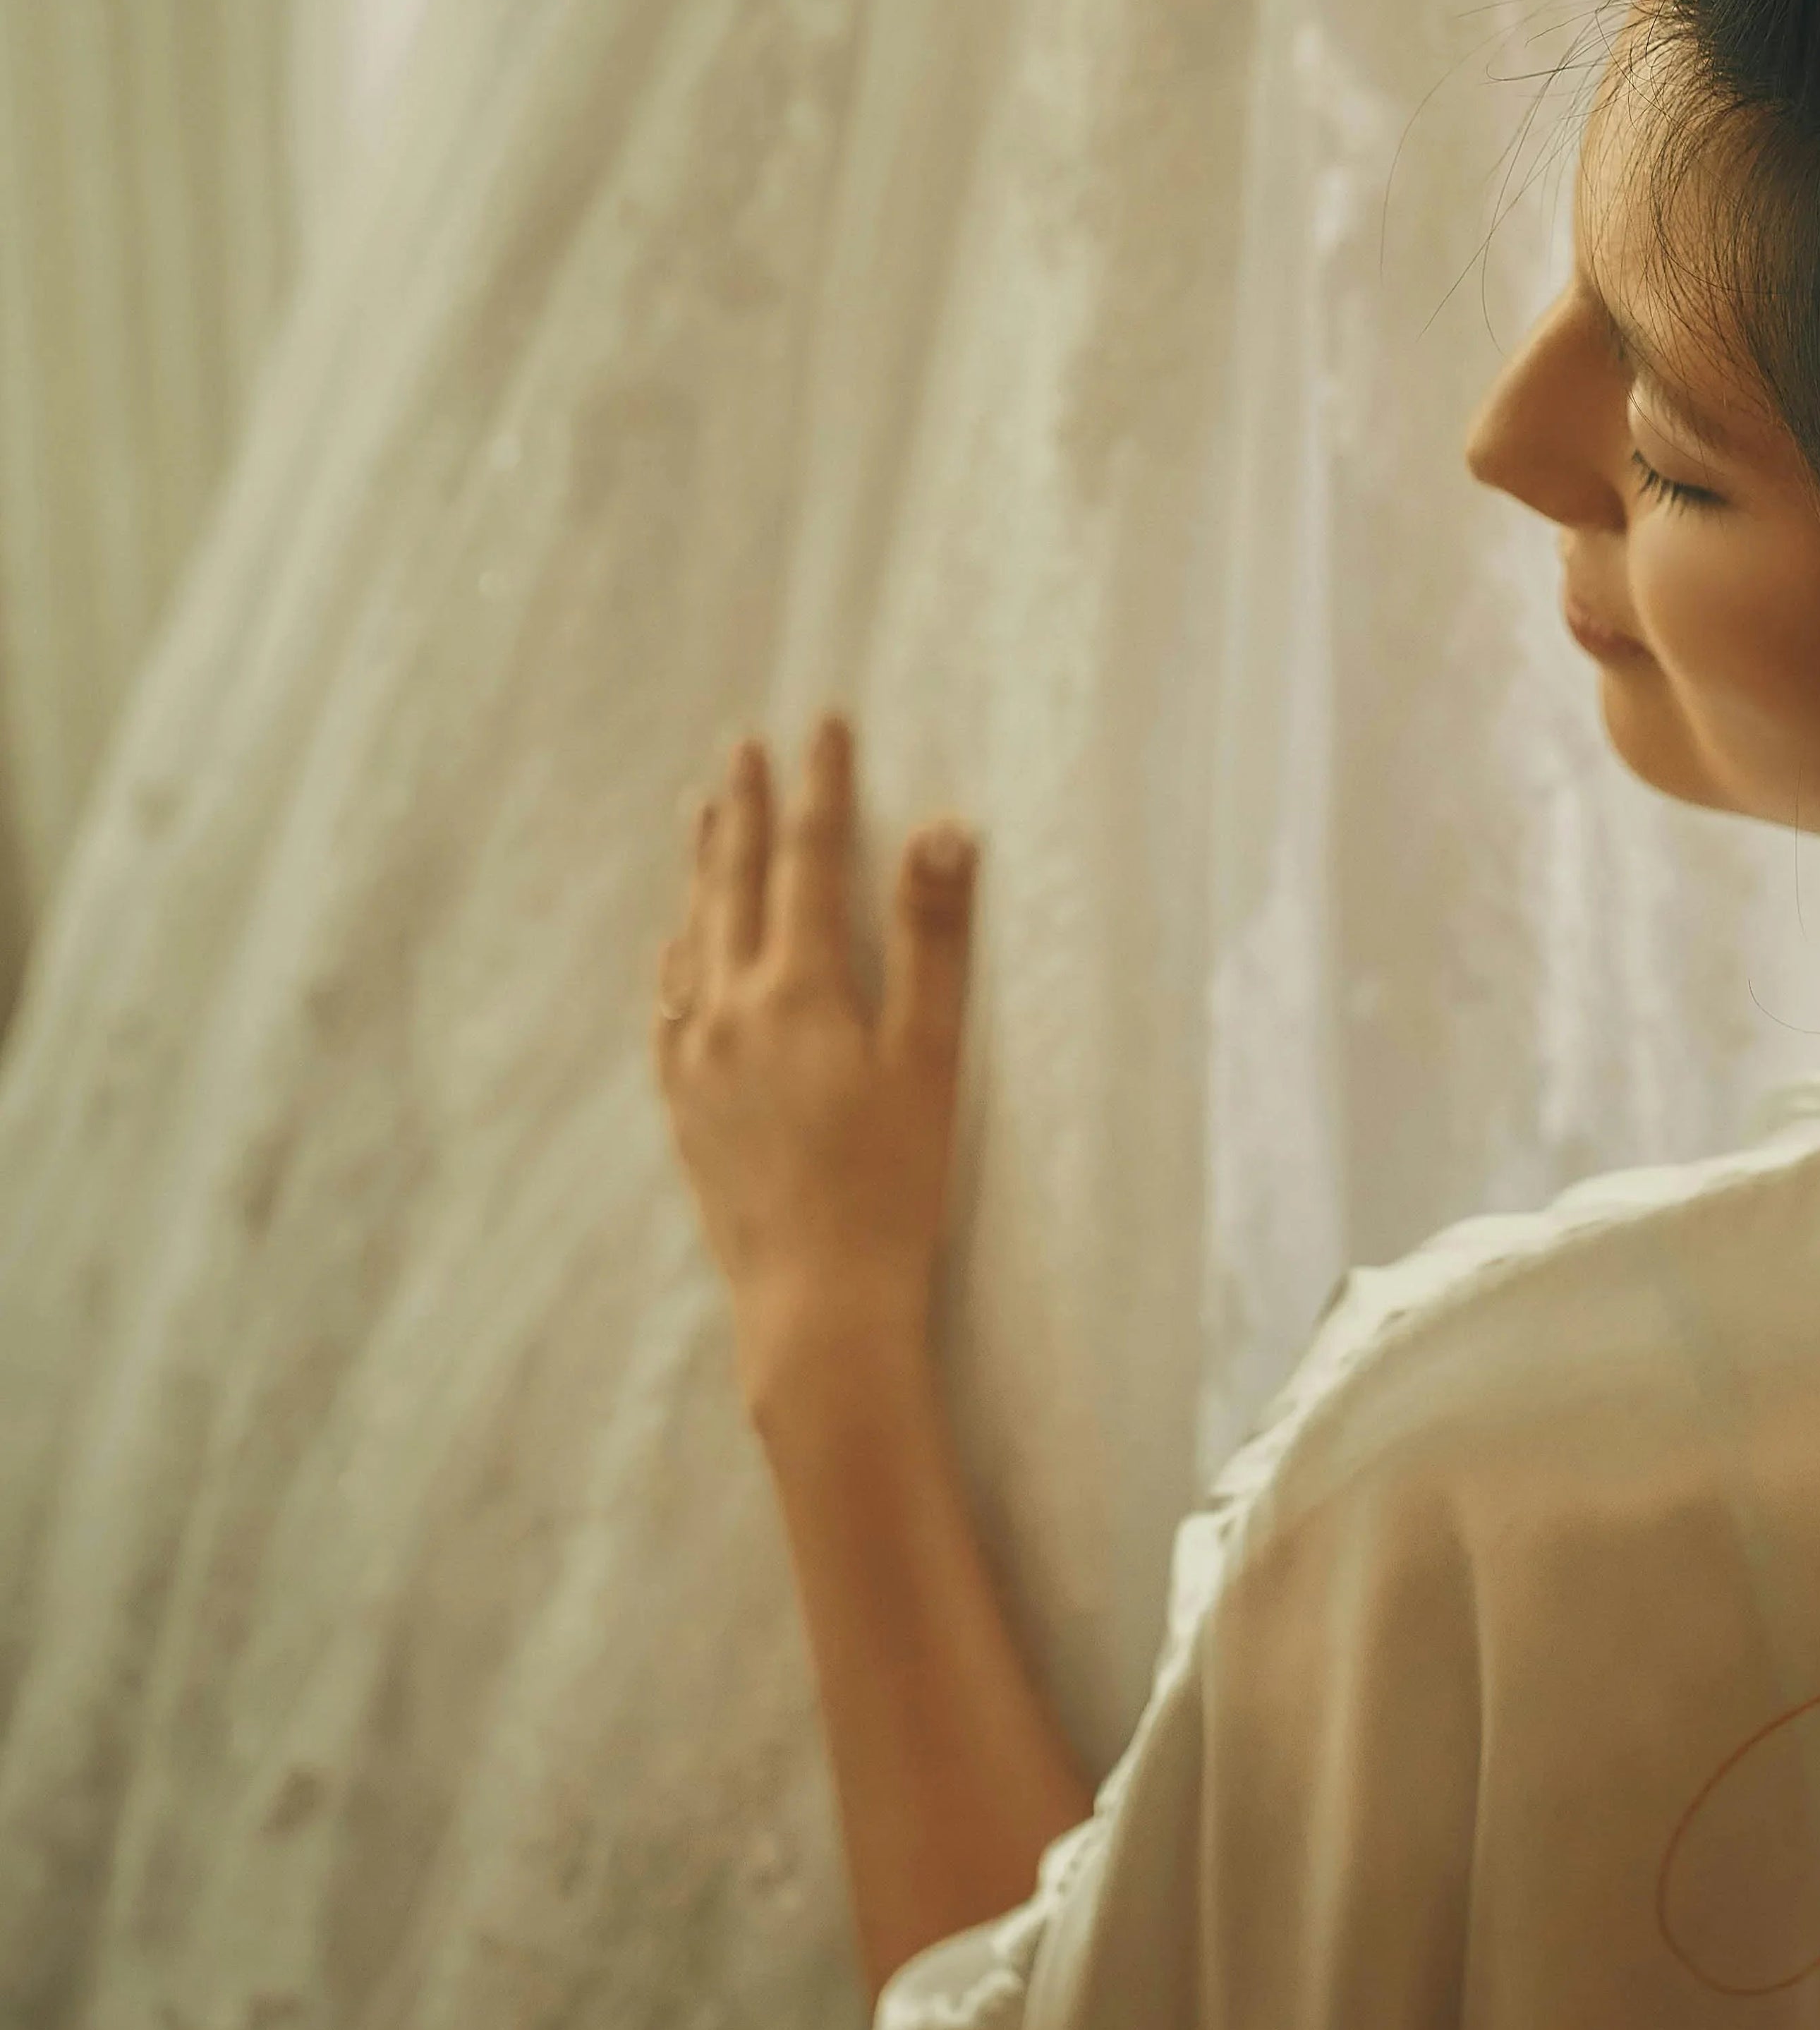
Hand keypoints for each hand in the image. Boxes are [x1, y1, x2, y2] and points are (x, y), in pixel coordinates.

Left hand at [652, 711, 977, 1367]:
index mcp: (799, 990)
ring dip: (701, 868)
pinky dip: (675, 956)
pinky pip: (667, 1006)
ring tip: (702, 815)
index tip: (822, 724)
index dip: (820, 787)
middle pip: (733, 884)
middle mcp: (731, 1011)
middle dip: (743, 808)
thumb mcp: (931, 1058)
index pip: (809, 859)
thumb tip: (942, 830)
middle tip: (742, 745)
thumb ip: (932, 939)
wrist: (815, 1306)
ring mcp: (696, 1062)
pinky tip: (676, 944)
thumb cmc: (893, 1187)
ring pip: (691, 937)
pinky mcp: (683, 1109)